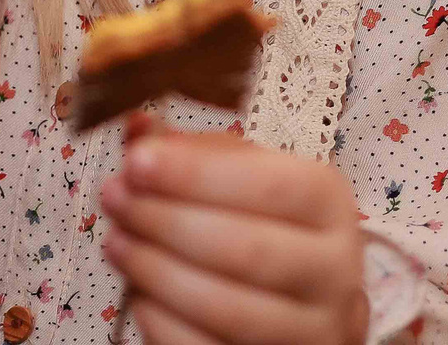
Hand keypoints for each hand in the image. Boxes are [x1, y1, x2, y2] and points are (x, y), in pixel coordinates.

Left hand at [98, 116, 367, 344]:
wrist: (303, 305)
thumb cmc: (265, 226)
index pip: (267, 185)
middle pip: (245, 249)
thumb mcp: (240, 177)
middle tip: (114, 198)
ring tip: (115, 241)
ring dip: (156, 272)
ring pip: (227, 308)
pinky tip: (138, 294)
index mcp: (327, 202)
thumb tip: (136, 124)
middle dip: (165, 221)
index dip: (196, 174)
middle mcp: (333, 268)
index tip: (136, 160)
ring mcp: (311, 328)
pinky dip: (163, 323)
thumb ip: (191, 151)